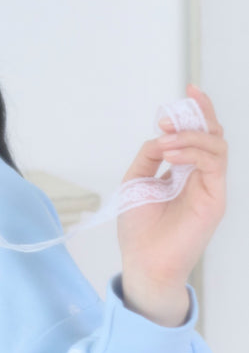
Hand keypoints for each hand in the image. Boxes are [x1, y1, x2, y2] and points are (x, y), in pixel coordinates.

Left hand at [117, 85, 226, 321]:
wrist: (144, 261)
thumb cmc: (139, 228)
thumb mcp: (136, 182)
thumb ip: (149, 156)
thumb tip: (162, 136)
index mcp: (183, 171)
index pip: (197, 134)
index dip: (195, 111)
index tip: (186, 92)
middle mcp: (200, 176)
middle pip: (212, 134)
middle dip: (196, 116)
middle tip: (170, 116)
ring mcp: (210, 186)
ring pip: (216, 145)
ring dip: (190, 136)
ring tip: (165, 141)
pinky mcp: (214, 198)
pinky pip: (214, 163)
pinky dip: (194, 152)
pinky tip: (172, 154)